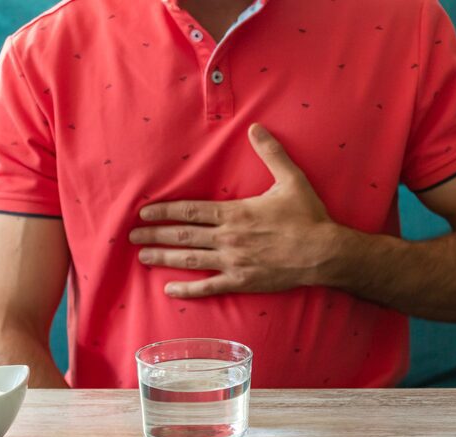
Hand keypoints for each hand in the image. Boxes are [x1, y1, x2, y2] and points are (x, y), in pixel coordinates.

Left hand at [129, 123, 339, 297]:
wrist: (324, 252)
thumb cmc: (308, 216)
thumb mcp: (291, 178)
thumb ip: (271, 153)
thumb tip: (256, 128)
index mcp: (234, 213)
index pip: (190, 211)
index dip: (164, 211)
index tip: (144, 213)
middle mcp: (227, 238)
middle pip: (183, 235)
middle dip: (155, 235)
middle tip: (132, 237)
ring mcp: (232, 262)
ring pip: (189, 260)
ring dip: (163, 258)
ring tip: (142, 257)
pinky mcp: (241, 282)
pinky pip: (208, 287)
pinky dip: (188, 289)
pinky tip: (170, 289)